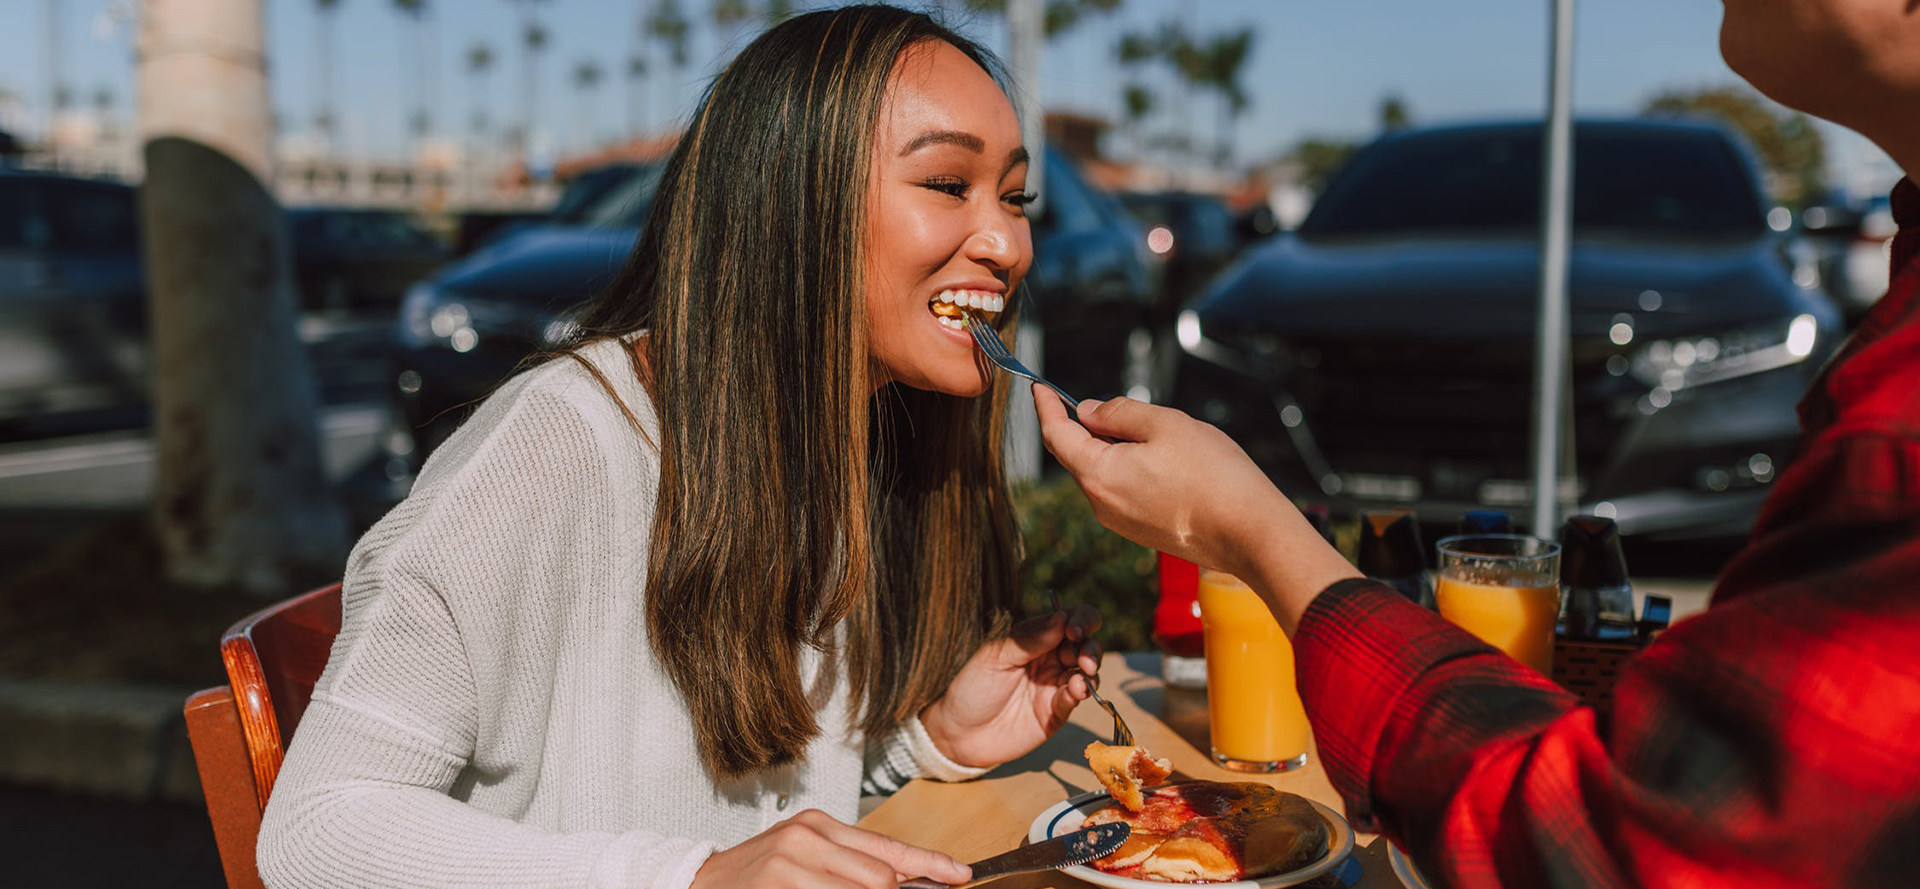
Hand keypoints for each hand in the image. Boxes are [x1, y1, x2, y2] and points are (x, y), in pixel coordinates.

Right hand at [690, 809, 969, 888]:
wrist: (699, 882)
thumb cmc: (759, 876)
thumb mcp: (807, 856)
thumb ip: (853, 866)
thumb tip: (903, 879)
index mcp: (820, 825)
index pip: (888, 848)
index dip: (929, 864)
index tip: (960, 875)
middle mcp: (808, 837)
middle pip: (880, 879)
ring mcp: (790, 862)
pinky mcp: (777, 884)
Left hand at [919, 605, 1102, 768]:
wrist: (959, 733)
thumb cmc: (972, 687)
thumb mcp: (995, 657)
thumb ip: (1029, 640)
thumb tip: (1061, 617)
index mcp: (1035, 638)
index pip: (1069, 619)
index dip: (1080, 620)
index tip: (1074, 629)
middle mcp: (1050, 658)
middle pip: (1086, 644)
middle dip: (1091, 648)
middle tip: (1084, 659)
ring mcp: (1055, 685)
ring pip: (1088, 671)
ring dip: (1091, 670)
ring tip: (1081, 676)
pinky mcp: (1057, 711)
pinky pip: (1076, 698)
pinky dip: (1081, 692)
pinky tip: (1075, 691)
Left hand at [1033, 388, 1358, 631]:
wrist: (1250, 534)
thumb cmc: (1214, 477)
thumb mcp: (1165, 424)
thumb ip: (1119, 413)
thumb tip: (1089, 412)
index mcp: (1098, 474)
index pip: (1057, 435)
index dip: (1048, 407)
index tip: (1041, 388)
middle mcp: (1101, 504)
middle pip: (1078, 455)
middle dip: (1089, 426)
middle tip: (1117, 406)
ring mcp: (1120, 522)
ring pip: (1102, 472)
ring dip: (1115, 447)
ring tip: (1159, 435)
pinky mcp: (1141, 531)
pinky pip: (1122, 491)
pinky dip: (1130, 468)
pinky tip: (1166, 460)